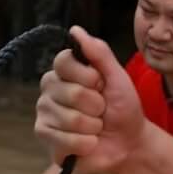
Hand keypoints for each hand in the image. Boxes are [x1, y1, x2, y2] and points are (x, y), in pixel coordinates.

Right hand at [36, 26, 143, 173]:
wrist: (128, 143)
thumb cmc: (122, 108)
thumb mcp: (117, 77)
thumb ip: (99, 53)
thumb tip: (75, 30)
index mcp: (65, 71)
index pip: (63, 61)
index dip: (88, 76)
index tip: (101, 84)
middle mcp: (50, 89)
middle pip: (70, 92)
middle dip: (96, 105)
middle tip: (101, 110)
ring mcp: (44, 112)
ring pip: (69, 118)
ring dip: (93, 126)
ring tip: (96, 127)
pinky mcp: (44, 136)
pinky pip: (64, 139)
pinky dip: (85, 143)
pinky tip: (88, 143)